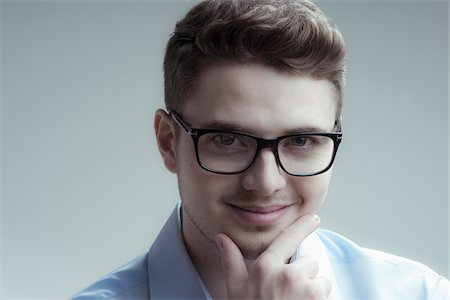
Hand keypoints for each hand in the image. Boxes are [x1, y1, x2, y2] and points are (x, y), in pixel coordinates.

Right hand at [215, 214, 331, 299]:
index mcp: (266, 268)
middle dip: (303, 276)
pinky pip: (328, 296)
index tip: (313, 219)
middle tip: (289, 295)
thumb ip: (232, 261)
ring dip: (314, 291)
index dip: (302, 226)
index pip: (287, 238)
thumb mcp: (235, 290)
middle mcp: (289, 275)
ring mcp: (307, 291)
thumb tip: (222, 237)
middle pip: (308, 263)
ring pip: (321, 281)